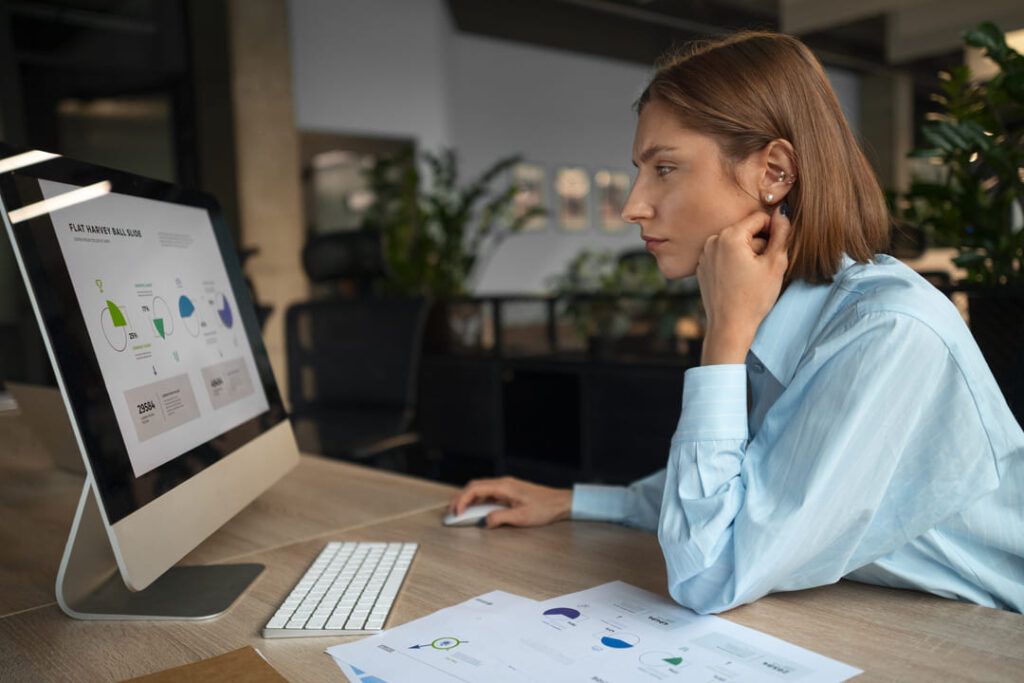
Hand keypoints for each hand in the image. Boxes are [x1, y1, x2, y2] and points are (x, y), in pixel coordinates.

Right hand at [448, 476, 571, 528]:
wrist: (560, 502)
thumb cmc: (544, 508)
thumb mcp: (521, 518)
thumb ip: (499, 518)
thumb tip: (483, 522)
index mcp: (504, 486)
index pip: (475, 489)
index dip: (462, 501)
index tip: (456, 513)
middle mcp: (503, 483)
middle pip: (474, 486)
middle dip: (460, 498)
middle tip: (452, 512)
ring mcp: (506, 486)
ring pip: (480, 488)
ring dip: (468, 498)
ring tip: (460, 511)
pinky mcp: (509, 491)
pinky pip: (488, 492)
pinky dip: (478, 500)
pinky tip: (476, 509)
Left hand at [697, 205, 790, 364]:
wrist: (729, 326)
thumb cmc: (754, 298)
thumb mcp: (776, 263)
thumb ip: (781, 233)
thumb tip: (782, 212)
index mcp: (729, 236)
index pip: (759, 219)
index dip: (774, 231)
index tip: (778, 250)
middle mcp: (712, 241)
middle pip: (746, 232)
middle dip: (759, 245)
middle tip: (765, 269)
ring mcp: (704, 255)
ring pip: (735, 244)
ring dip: (747, 255)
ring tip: (752, 277)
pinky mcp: (702, 268)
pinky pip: (723, 256)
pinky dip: (734, 263)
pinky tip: (739, 282)